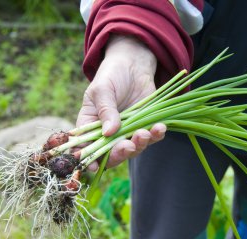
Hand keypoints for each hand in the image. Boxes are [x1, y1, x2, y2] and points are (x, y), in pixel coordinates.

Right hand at [76, 35, 166, 169]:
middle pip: (111, 154)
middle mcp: (108, 133)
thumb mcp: (103, 89)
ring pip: (133, 149)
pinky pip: (151, 138)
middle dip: (119, 154)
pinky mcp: (145, 127)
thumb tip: (109, 132)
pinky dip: (155, 135)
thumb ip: (105, 110)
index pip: (86, 147)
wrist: (134, 65)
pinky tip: (159, 128)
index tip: (93, 165)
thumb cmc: (112, 75)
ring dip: (139, 144)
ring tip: (145, 133)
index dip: (88, 158)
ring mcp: (127, 132)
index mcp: (91, 125)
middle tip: (127, 146)